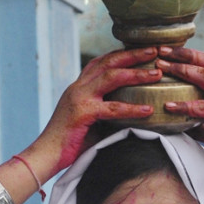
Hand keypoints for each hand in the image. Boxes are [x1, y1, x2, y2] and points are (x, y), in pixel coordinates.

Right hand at [31, 48, 162, 172]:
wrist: (46, 155)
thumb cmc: (71, 141)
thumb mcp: (91, 119)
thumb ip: (109, 110)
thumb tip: (137, 110)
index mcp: (80, 86)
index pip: (102, 61)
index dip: (122, 53)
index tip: (143, 49)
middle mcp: (79, 87)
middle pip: (109, 62)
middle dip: (133, 54)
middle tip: (155, 49)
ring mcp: (79, 97)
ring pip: (112, 77)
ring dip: (136, 73)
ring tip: (157, 73)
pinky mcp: (82, 113)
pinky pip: (112, 108)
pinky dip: (132, 108)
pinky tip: (148, 110)